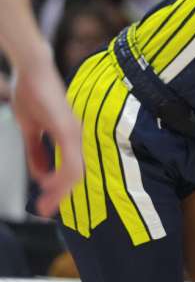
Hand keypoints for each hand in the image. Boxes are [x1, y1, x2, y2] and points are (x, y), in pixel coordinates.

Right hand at [11, 52, 82, 216]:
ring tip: (45, 203)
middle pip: (76, 176)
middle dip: (61, 196)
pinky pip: (70, 160)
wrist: (31, 70)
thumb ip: (35, 150)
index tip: (46, 204)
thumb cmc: (31, 94)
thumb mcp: (30, 128)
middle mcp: (77, 137)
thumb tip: (39, 173)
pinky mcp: (67, 129)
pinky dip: (61, 176)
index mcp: (69, 138)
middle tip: (45, 211)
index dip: (60, 189)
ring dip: (60, 191)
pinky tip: (47, 183)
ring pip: (75, 172)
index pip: (71, 170)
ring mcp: (74, 133)